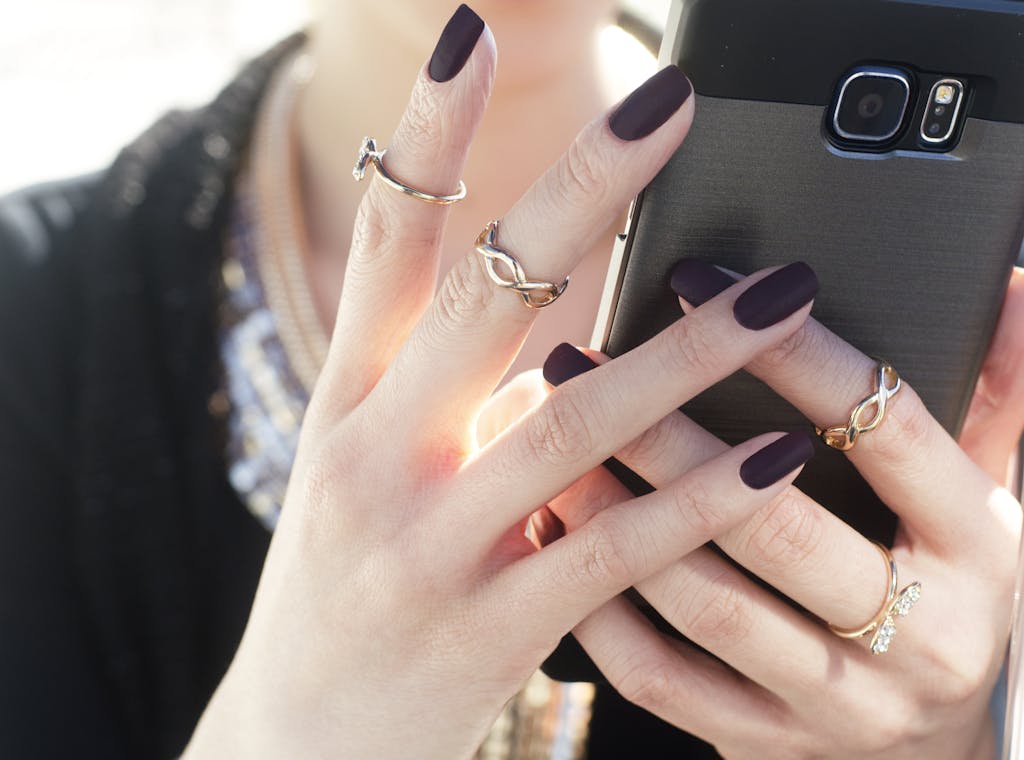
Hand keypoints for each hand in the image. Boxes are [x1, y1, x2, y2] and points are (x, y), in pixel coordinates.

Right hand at [182, 10, 822, 758]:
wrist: (300, 733)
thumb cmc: (343, 580)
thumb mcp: (364, 467)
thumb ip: (442, 388)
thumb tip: (551, 312)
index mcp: (346, 399)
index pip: (385, 241)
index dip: (427, 134)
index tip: (471, 37)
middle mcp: (380, 455)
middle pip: (487, 297)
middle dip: (580, 191)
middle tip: (666, 105)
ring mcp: (432, 543)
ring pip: (573, 422)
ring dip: (690, 354)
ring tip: (786, 294)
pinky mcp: (491, 626)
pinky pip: (610, 548)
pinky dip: (696, 498)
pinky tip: (773, 453)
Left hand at [539, 263, 1022, 758]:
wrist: (943, 750)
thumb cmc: (952, 591)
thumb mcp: (995, 496)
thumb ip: (998, 398)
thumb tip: (1013, 286)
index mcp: (981, 550)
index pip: (886, 432)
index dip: (792, 352)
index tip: (701, 286)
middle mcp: (921, 637)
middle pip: (777, 524)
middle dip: (669, 437)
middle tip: (582, 366)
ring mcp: (838, 703)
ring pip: (709, 605)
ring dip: (619, 518)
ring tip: (557, 446)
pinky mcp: (764, 740)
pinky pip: (663, 680)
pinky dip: (602, 610)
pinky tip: (557, 539)